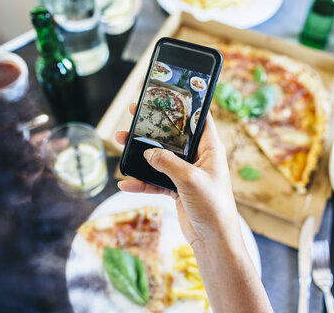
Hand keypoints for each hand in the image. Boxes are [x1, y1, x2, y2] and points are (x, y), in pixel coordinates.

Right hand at [116, 103, 242, 247]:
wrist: (213, 239)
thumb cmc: (212, 206)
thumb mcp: (190, 179)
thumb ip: (168, 163)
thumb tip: (148, 154)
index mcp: (210, 149)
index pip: (199, 119)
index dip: (184, 106)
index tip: (166, 94)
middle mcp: (198, 158)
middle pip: (173, 136)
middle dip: (153, 127)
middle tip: (134, 114)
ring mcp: (186, 174)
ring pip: (160, 157)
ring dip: (141, 153)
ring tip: (120, 142)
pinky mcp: (177, 189)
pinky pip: (156, 181)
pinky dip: (141, 182)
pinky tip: (125, 183)